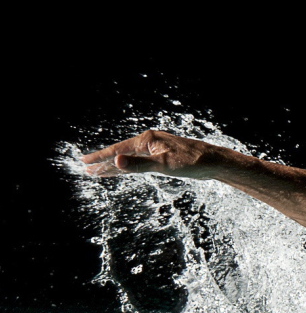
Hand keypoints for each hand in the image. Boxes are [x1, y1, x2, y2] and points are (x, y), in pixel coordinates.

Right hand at [80, 130, 224, 179]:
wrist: (214, 161)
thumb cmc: (192, 162)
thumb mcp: (164, 165)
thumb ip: (139, 165)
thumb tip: (116, 162)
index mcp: (147, 140)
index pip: (118, 150)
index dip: (100, 157)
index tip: (84, 162)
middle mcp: (150, 142)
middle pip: (121, 153)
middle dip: (104, 163)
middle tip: (87, 170)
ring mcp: (156, 149)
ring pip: (130, 158)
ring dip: (115, 166)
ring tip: (99, 172)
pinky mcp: (163, 157)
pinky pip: (139, 162)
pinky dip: (129, 167)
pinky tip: (123, 171)